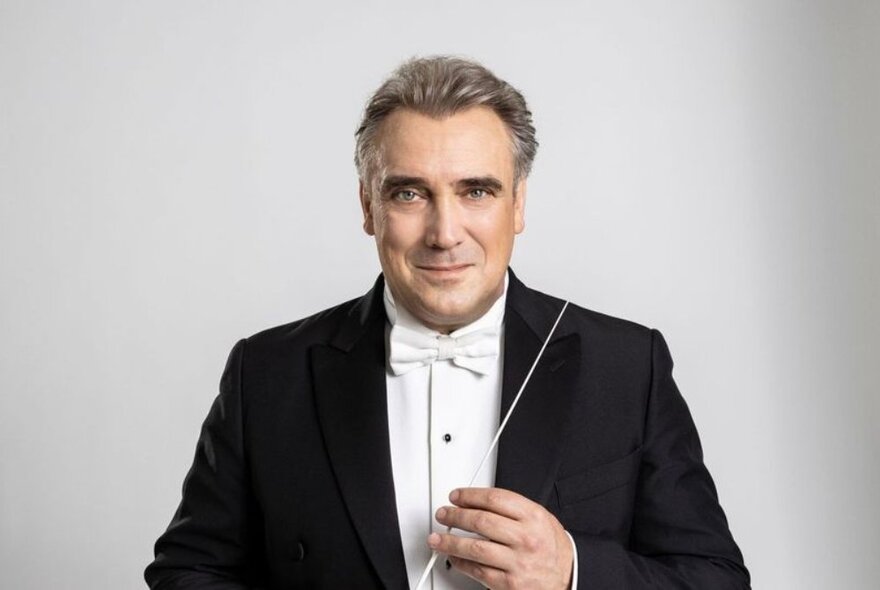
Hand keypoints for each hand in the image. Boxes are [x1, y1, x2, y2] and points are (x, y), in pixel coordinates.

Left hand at [428, 487, 572, 589]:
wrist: (569, 576)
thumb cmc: (552, 546)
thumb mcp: (540, 517)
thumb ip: (512, 508)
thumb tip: (477, 502)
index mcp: (533, 517)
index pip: (494, 499)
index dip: (470, 495)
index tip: (456, 496)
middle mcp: (525, 538)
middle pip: (480, 521)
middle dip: (455, 516)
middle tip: (443, 514)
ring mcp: (517, 562)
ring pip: (474, 547)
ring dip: (450, 541)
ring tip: (437, 538)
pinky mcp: (509, 584)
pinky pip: (478, 571)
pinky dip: (461, 563)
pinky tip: (454, 557)